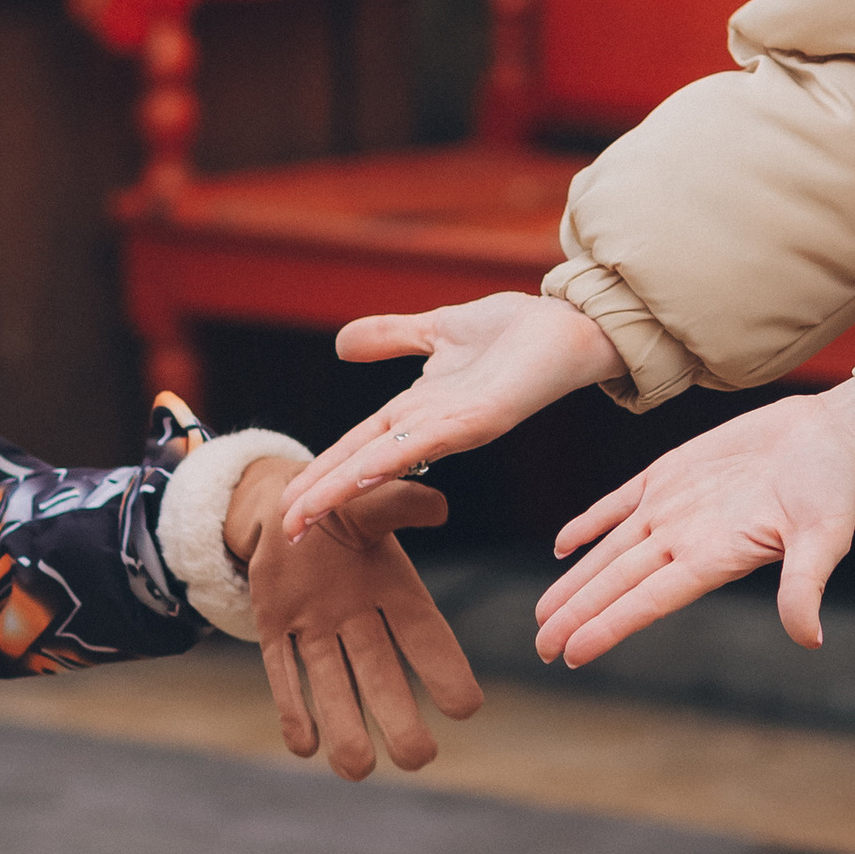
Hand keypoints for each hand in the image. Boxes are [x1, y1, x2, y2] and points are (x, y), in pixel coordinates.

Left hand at [226, 457, 485, 779]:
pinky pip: (283, 673)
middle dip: (399, 717)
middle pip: (382, 676)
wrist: (288, 508)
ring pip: (333, 685)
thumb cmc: (341, 504)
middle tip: (418, 758)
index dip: (445, 670)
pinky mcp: (275, 631)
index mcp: (394, 589)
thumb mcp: (367, 500)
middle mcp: (359, 620)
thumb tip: (440, 508)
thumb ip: (400, 504)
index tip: (466, 708)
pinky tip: (304, 746)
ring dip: (345, 726)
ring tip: (356, 768)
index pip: (423, 636)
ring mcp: (316, 630)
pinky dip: (293, 709)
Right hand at [280, 292, 619, 538]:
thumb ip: (391, 336)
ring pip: (384, 460)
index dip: (320, 472)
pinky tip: (362, 472)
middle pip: (361, 464)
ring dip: (344, 488)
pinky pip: (427, 440)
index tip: (286, 503)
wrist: (569, 323)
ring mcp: (453, 427)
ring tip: (306, 516)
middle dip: (322, 495)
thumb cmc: (513, 331)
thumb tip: (342, 344)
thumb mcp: (436, 329)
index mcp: (416, 409)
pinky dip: (392, 456)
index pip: (355, 445)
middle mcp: (429, 426)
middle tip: (284, 530)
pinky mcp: (481, 419)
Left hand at [535, 382, 854, 668]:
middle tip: (541, 648)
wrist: (831, 434)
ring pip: (610, 551)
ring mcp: (673, 507)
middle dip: (577, 616)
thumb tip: (808, 639)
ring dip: (576, 581)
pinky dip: (589, 522)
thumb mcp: (824, 540)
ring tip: (543, 615)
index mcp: (712, 558)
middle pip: (617, 584)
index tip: (572, 655)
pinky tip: (562, 545)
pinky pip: (618, 503)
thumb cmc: (833, 489)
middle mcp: (684, 539)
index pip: (646, 602)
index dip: (607, 627)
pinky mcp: (671, 472)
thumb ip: (804, 587)